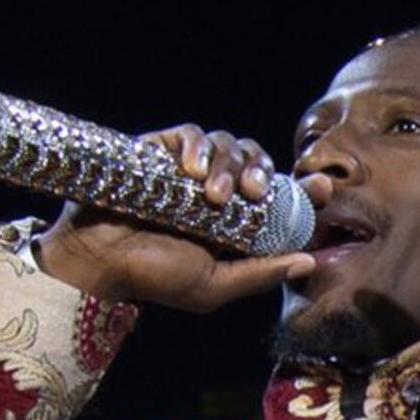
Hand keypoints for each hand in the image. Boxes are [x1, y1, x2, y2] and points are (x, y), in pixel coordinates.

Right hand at [32, 125, 322, 311]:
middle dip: (263, 173)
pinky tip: (191, 170)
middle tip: (254, 193)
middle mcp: (217, 192)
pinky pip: (191, 133)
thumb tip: (310, 261)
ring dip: (228, 164)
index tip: (323, 187)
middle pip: (258, 161)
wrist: (96, 262)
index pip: (281, 197)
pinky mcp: (162, 151)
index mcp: (237, 222)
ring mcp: (189, 170)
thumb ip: (260, 273)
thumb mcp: (215, 286)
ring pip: (228, 144)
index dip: (305, 189)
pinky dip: (198, 146)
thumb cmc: (153, 278)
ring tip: (212, 195)